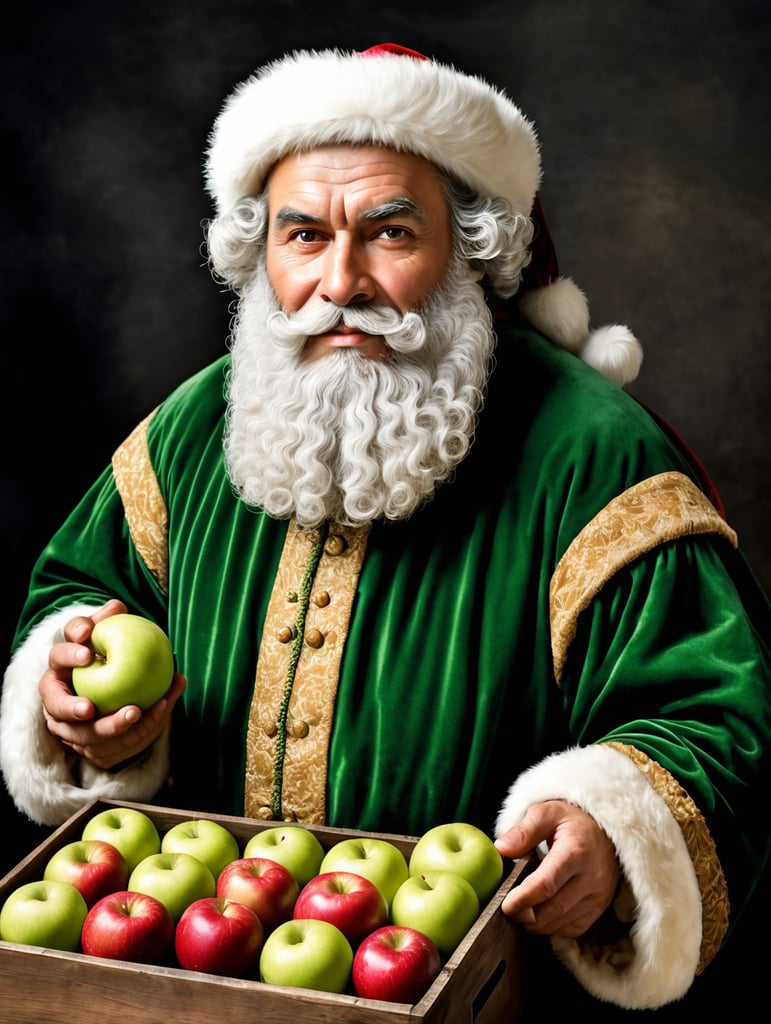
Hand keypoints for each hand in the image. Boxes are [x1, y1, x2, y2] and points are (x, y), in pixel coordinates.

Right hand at [38, 599, 185, 769]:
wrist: (104, 693)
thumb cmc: (106, 655)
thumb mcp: (105, 637)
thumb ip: (108, 622)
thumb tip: (116, 606)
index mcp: (59, 666)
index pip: (58, 656)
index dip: (70, 654)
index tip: (88, 652)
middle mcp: (55, 698)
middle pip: (57, 706)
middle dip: (72, 708)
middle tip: (91, 707)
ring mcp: (66, 726)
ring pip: (81, 734)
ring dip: (108, 726)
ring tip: (135, 713)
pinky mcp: (86, 744)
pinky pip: (107, 746)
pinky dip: (133, 734)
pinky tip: (157, 716)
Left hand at [495, 799, 619, 937]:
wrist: (605, 833)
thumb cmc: (572, 822)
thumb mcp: (547, 813)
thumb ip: (523, 831)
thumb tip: (501, 849)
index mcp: (575, 852)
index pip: (546, 885)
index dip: (523, 899)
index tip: (505, 905)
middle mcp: (590, 878)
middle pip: (552, 910)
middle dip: (526, 914)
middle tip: (508, 908)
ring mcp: (597, 896)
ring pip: (561, 923)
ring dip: (537, 922)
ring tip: (522, 908)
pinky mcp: (599, 909)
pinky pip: (572, 929)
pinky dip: (553, 926)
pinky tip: (542, 913)